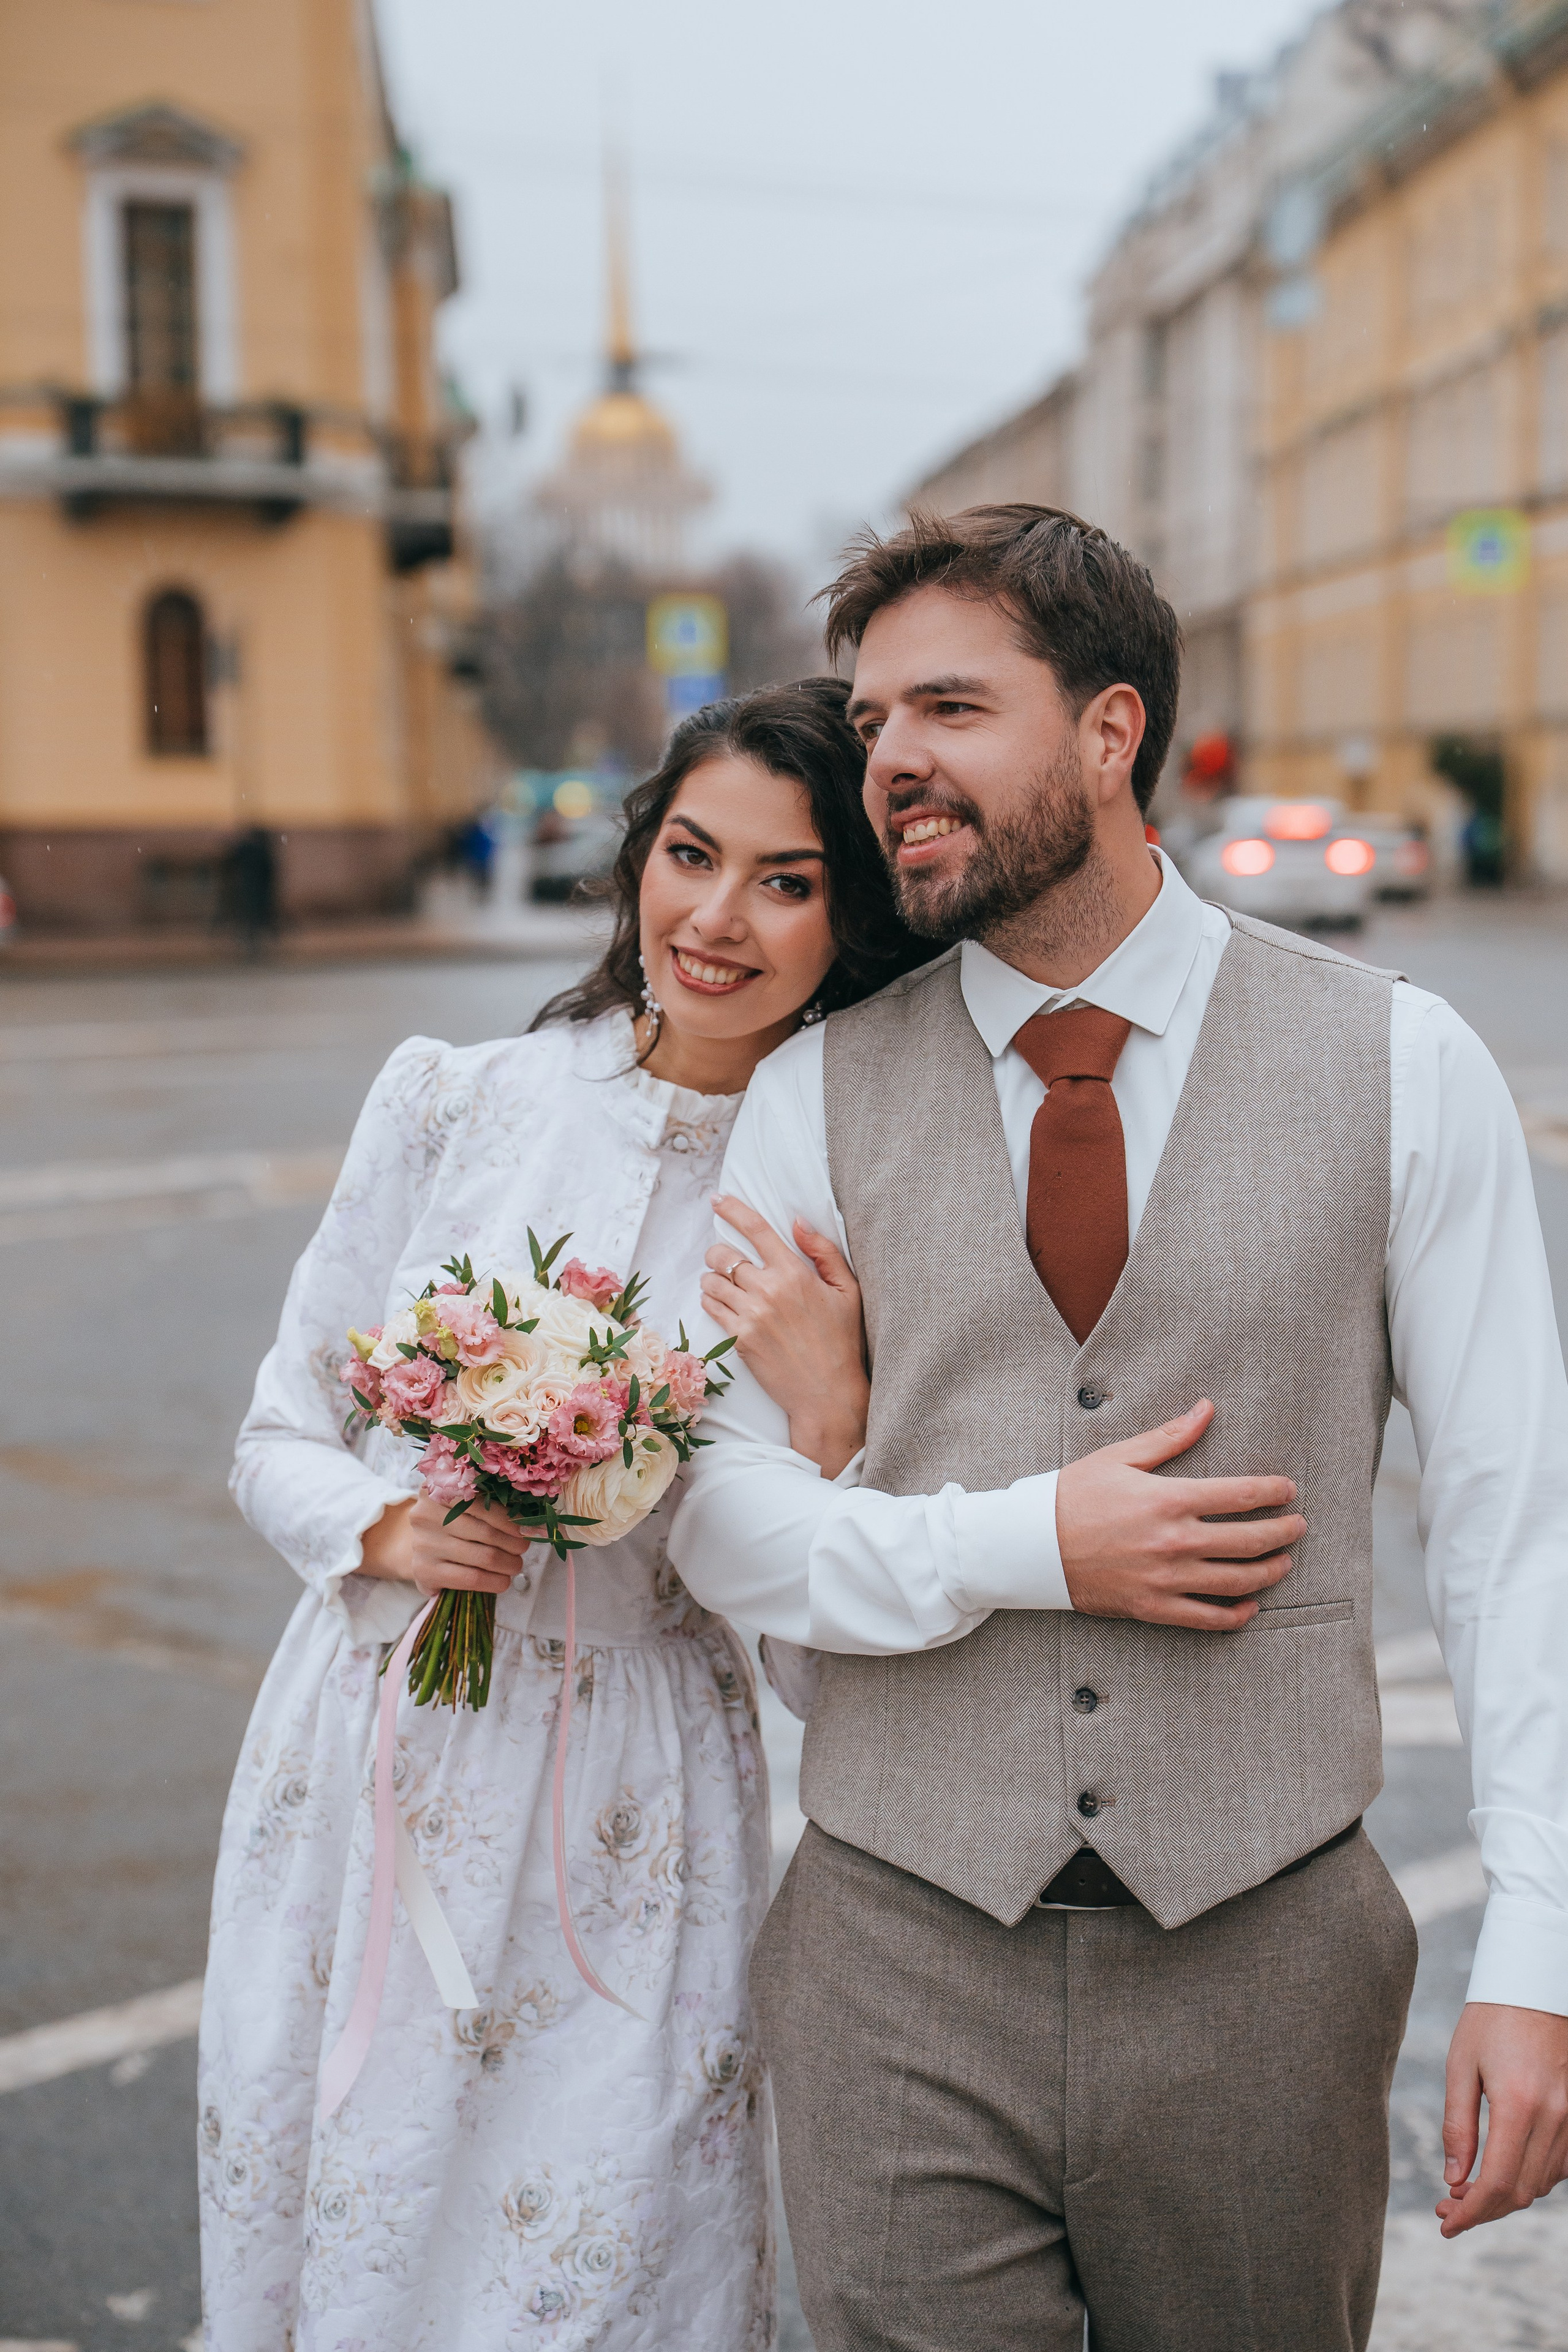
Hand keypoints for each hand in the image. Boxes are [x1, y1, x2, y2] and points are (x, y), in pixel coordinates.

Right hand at [358, 1491, 526, 1595]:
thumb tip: (533, 1521)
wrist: (423, 1547)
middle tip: (525, 1548)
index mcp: (438, 1488)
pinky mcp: (424, 1571)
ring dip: (508, 1563)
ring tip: (517, 1564)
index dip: (510, 1518)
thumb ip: (492, 1503)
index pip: (483, 1503)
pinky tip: (504, 1581)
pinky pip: (470, 1578)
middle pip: (485, 1531)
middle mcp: (425, 1514)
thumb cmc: (454, 1521)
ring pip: (482, 1556)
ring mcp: (422, 1544)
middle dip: (513, 1543)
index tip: (529, 1528)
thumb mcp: (466, 1503)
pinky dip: (493, 1581)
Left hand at [701, 1192, 869, 1477]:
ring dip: (712, 1278)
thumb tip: (797, 1221)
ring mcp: (750, 1316)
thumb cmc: (843, 1341)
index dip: (732, 1209)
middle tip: (727, 1261)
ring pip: (710, 1281)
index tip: (718, 1199)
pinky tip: (727, 1306)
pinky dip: (712, 1301)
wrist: (827, 1394)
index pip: (755, 1229)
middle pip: (722, 1255)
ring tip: (726, 1286)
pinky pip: (710, 1307)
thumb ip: (823, 1252)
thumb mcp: (848, 1291)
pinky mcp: (738, 1340)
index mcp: (795, 1273)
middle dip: (719, 1253)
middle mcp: (768, 1291)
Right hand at [1055, 1400, 1304, 1629]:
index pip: (1241, 1495)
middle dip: (1284, 1533)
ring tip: (1284, 1562)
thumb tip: (1207, 1408)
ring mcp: (1166, 1579)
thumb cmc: (1074, 1495)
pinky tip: (1251, 1606)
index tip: (1289, 1490)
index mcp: (1169, 1499)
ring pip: (1237, 1581)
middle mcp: (1174, 1542)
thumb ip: (1170, 1437)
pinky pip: (1207, 1619)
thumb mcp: (1120, 1457)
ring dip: (1270, 1572)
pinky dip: (1236, 1615)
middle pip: (1249, 1540)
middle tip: (1299, 1526)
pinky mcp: (1153, 1608)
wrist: (1032, 1546)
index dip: (1273, 1492)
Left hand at [1438, 2003, 1567, 2233]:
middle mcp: (1553, 2117)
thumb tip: (1454, 2177)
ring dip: (1507, 2196)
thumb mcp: (1461, 2065)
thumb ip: (1458, 2125)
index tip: (1446, 2223)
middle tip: (1450, 2208)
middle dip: (1484, 2209)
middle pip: (1521, 2191)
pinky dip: (1531, 2177)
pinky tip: (1505, 2169)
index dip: (1471, 2213)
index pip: (1498, 2183)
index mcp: (1518, 2105)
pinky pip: (1560, 2165)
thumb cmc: (1491, 2019)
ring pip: (1542, 2183)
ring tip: (1470, 2191)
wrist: (1535, 1985)